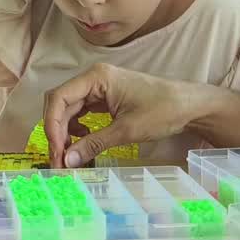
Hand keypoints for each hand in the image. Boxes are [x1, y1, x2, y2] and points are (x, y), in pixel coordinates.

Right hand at [43, 63, 195, 168]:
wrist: (188, 105)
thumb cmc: (162, 111)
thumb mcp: (126, 130)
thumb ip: (94, 144)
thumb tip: (68, 161)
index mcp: (96, 77)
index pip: (59, 98)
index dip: (51, 125)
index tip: (56, 151)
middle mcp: (93, 78)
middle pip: (60, 103)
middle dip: (56, 131)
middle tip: (59, 159)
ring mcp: (99, 87)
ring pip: (69, 108)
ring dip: (65, 131)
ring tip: (69, 155)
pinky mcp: (105, 97)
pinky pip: (81, 111)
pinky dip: (77, 128)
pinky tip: (83, 141)